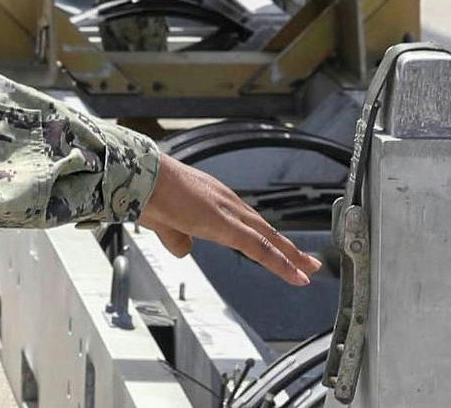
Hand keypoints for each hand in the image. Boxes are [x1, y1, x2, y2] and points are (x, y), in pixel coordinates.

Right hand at [137, 154, 322, 286]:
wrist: (142, 178)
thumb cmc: (149, 194)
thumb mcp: (165, 223)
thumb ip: (177, 237)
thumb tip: (185, 250)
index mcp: (216, 203)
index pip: (250, 225)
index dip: (267, 240)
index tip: (282, 252)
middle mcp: (229, 204)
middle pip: (265, 231)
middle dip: (288, 248)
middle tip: (308, 263)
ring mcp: (230, 212)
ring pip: (267, 238)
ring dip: (289, 256)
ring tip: (306, 271)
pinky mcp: (225, 224)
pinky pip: (258, 246)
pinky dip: (278, 260)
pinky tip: (291, 272)